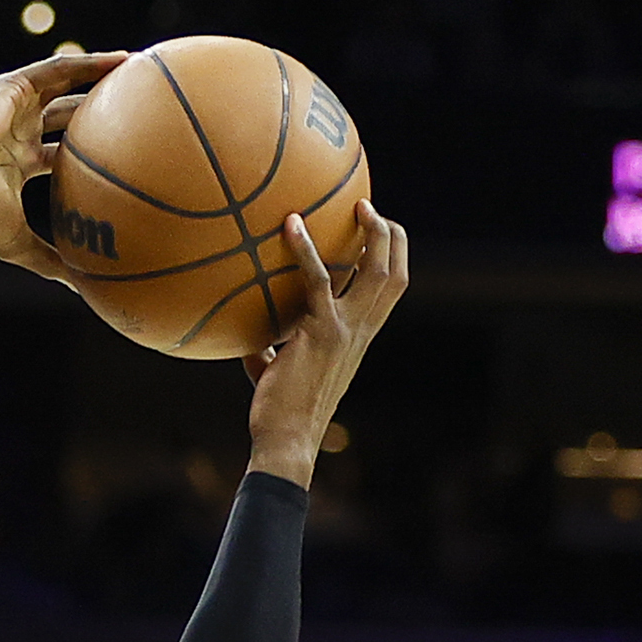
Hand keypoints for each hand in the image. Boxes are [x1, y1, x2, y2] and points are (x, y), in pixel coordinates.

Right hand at [0, 47, 127, 284]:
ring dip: (102, 76)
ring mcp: (16, 107)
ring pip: (68, 84)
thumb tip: (83, 290)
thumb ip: (51, 262)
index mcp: (21, 162)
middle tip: (142, 109)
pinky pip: (59, 68)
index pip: (63, 152)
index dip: (93, 150)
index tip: (128, 153)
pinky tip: (122, 60)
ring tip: (140, 69)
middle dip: (102, 110)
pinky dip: (90, 62)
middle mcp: (20, 131)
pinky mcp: (13, 87)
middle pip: (70, 115)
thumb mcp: (19, 244)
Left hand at [243, 201, 408, 488]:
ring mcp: (346, 329)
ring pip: (379, 271)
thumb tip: (246, 339)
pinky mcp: (321, 330)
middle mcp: (361, 331)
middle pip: (395, 275)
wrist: (285, 437)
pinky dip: (307, 248)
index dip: (391, 261)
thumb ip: (269, 352)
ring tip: (357, 204)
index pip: (389, 294)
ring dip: (373, 233)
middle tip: (368, 207)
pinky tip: (290, 224)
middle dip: (391, 236)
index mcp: (358, 339)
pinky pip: (318, 279)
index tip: (376, 233)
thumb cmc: (278, 411)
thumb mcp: (277, 373)